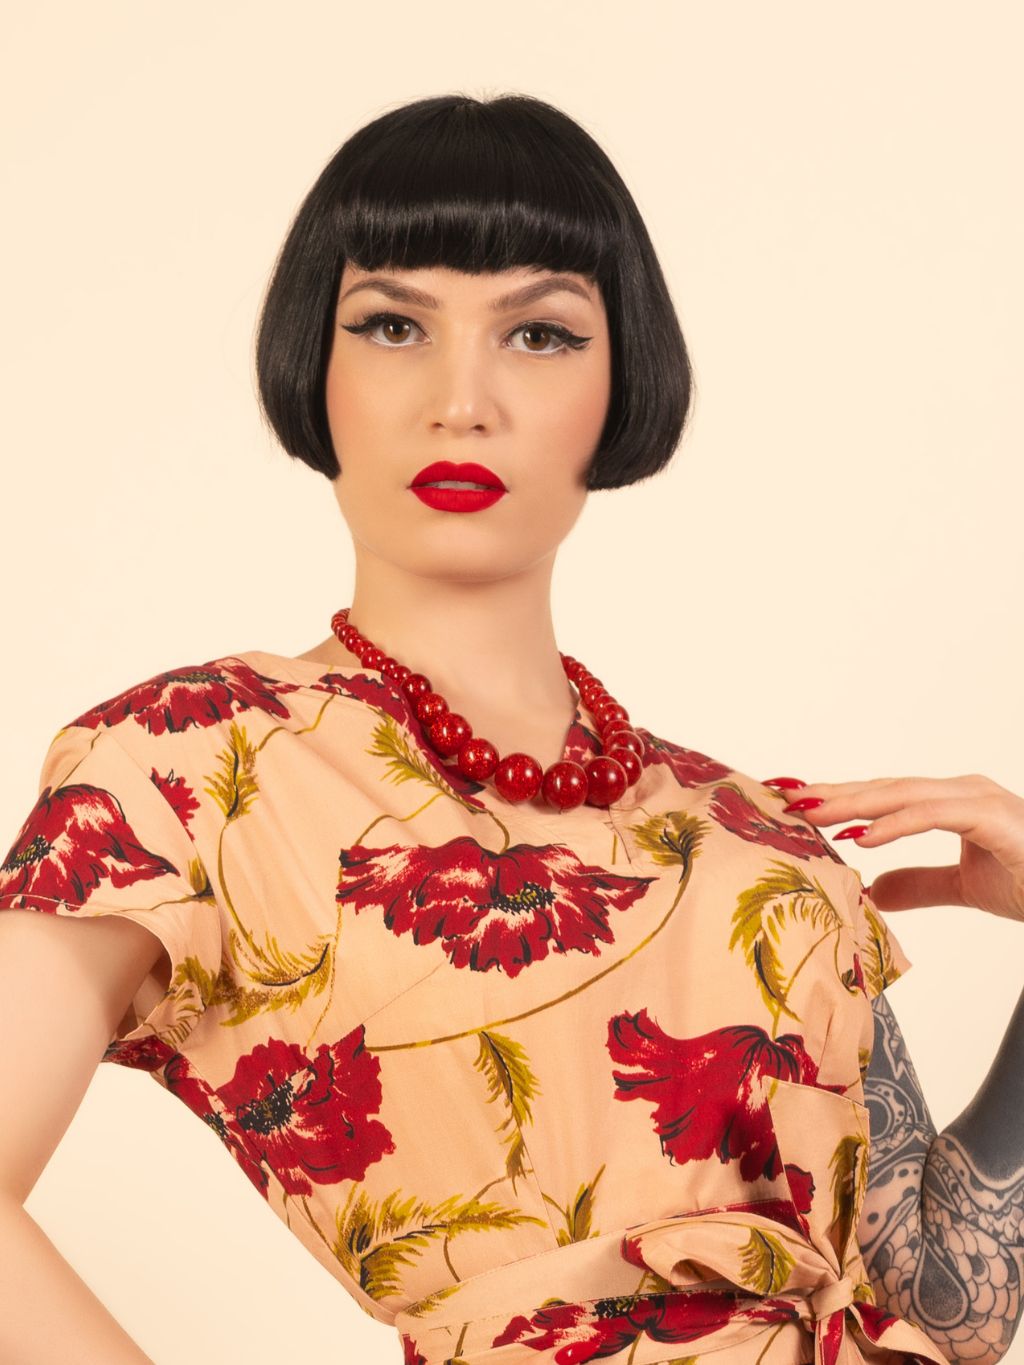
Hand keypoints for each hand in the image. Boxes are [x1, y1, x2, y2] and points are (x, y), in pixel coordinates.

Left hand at [764, 774, 1023, 923]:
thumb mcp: (965, 888)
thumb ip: (919, 885)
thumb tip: (872, 890)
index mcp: (953, 803)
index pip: (884, 796)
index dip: (839, 799)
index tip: (794, 804)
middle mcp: (962, 792)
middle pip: (884, 789)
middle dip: (832, 793)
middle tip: (783, 798)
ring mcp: (978, 799)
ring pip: (902, 794)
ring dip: (852, 802)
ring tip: (809, 812)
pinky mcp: (992, 817)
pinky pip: (935, 814)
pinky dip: (897, 822)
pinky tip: (863, 835)